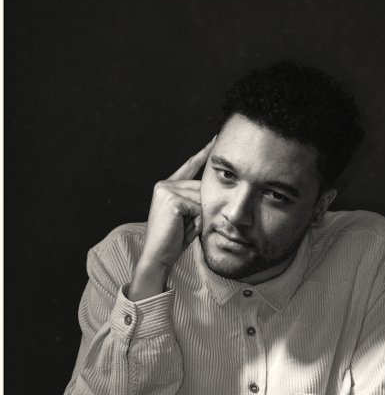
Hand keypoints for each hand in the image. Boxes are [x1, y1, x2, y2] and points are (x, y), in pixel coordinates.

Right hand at [128, 137, 215, 300]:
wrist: (158, 256)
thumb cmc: (174, 239)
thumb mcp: (188, 215)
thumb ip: (197, 200)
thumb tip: (215, 187)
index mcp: (166, 185)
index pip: (190, 166)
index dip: (203, 153)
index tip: (216, 138)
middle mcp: (164, 184)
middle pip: (202, 188)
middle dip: (202, 210)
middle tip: (185, 227)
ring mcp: (166, 190)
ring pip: (202, 199)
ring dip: (199, 217)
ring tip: (183, 228)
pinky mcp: (172, 199)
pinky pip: (199, 208)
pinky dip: (196, 221)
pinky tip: (182, 228)